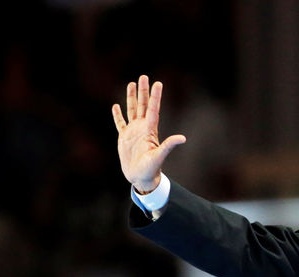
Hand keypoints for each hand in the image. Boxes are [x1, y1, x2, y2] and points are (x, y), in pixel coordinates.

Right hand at [111, 75, 185, 192]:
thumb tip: (182, 138)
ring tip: (132, 84)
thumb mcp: (159, 156)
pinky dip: (118, 115)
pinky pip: (120, 123)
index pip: (153, 109)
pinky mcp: (124, 138)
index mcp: (150, 130)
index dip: (155, 96)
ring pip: (132, 110)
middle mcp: (142, 128)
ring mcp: (133, 132)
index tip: (157, 83)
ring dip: (132, 98)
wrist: (141, 178)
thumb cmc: (151, 169)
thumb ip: (169, 145)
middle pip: (143, 106)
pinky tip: (116, 106)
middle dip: (143, 91)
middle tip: (143, 76)